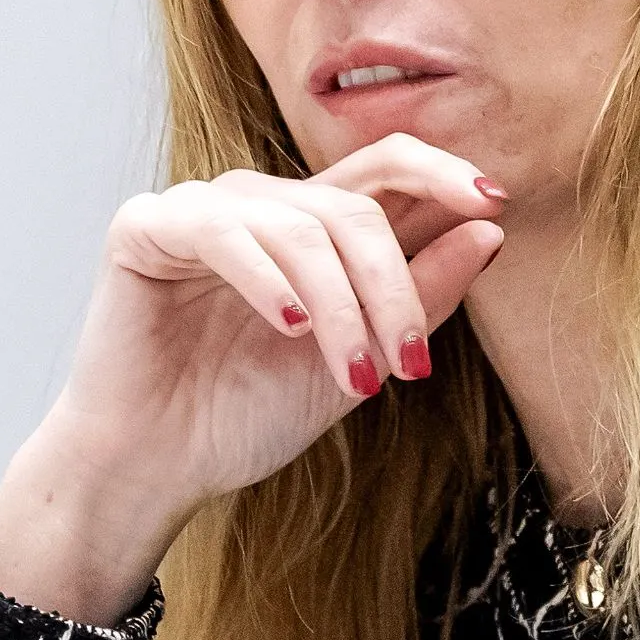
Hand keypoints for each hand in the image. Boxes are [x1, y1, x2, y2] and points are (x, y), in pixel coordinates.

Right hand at [0, 134, 508, 622]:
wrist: (158, 470)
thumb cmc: (246, 417)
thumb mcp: (358, 361)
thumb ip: (420, 297)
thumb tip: (489, 229)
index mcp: (313, 230)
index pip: (386, 168)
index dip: (442, 172)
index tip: (494, 204)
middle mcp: (261, 208)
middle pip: (356, 206)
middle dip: (395, 286)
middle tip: (410, 363)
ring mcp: (202, 211)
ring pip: (300, 225)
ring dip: (341, 304)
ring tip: (351, 374)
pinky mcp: (145, 229)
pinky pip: (222, 230)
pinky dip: (267, 278)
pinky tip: (290, 325)